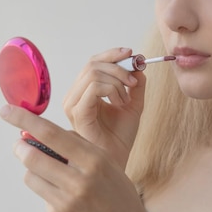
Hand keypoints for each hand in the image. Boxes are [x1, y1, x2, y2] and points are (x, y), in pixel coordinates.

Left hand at [0, 104, 150, 211]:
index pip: (52, 134)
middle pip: (33, 156)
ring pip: (31, 176)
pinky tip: (65, 195)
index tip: (7, 111)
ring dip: (32, 169)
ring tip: (49, 171)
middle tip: (18, 143)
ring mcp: (66, 201)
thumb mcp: (106, 161)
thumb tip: (39, 132)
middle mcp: (79, 180)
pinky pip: (41, 194)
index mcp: (94, 160)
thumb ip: (77, 146)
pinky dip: (47, 189)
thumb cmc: (116, 191)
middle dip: (20, 147)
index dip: (26, 120)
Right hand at [62, 48, 145, 167]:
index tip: (132, 54)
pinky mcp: (78, 113)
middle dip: (118, 67)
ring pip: (93, 73)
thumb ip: (135, 84)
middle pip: (93, 64)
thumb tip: (138, 64)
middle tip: (133, 81)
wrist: (118, 158)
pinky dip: (112, 90)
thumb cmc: (120, 136)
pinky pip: (93, 88)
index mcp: (84, 91)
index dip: (112, 54)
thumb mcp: (133, 104)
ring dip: (117, 80)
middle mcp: (75, 96)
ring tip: (127, 98)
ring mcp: (73, 104)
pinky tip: (120, 103)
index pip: (93, 62)